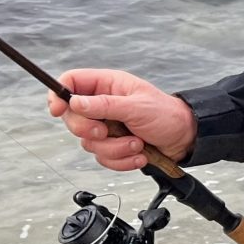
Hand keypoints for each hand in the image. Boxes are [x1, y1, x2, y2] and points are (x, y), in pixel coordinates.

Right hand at [48, 68, 197, 171]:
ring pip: (89, 143)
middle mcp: (103, 105)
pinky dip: (121, 160)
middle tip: (106, 131)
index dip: (58, 95)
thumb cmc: (167, 114)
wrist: (186, 138)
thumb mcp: (137, 106)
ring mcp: (107, 127)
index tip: (57, 110)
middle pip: (72, 118)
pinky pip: (103, 158)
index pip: (70, 82)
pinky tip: (140, 154)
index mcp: (107, 85)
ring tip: (137, 143)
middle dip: (89, 130)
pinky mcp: (113, 146)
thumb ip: (105, 105)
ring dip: (114, 148)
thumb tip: (75, 102)